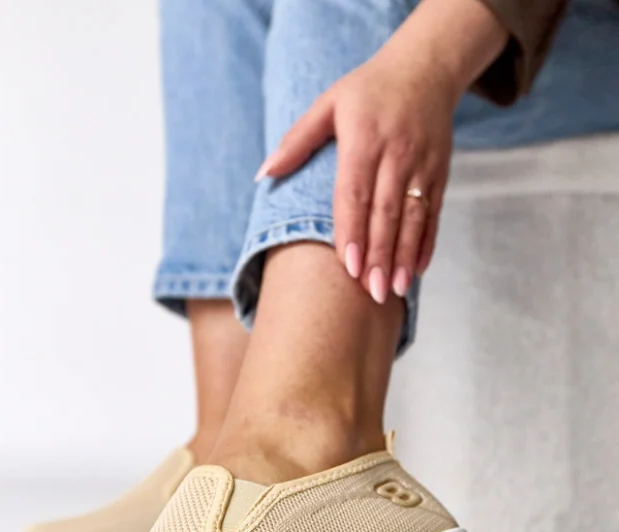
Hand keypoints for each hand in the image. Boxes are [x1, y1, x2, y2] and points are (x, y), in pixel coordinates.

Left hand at [257, 50, 458, 303]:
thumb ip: (296, 141)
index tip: (348, 266)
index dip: (352, 231)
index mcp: (364, 138)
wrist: (426, 67)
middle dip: (379, 255)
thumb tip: (263, 174)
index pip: (355, 192)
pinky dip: (427, 242)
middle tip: (371, 292)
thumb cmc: (367, 90)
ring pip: (413, 217)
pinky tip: (417, 270)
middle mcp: (396, 153)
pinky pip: (434, 212)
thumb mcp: (327, 104)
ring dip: (403, 256)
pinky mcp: (439, 172)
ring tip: (393, 290)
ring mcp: (422, 164)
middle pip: (386, 212)